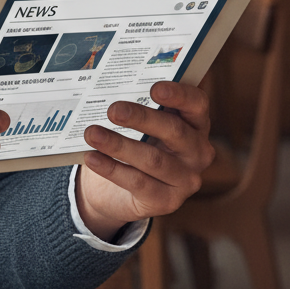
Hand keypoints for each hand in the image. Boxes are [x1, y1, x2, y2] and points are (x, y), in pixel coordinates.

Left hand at [74, 80, 214, 241]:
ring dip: (119, 145)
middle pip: (173, 130)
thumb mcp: (138, 123)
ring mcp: (185, 179)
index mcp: (195, 123)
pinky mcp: (167, 201)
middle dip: (141, 118)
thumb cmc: (133, 143)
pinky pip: (138, 183)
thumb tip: (106, 87)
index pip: (197, 104)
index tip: (155, 88)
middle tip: (113, 110)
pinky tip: (92, 158)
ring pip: (153, 159)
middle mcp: (197, 151)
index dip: (180, 95)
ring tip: (92, 133)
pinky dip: (112, 169)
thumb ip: (135, 105)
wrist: (117, 190)